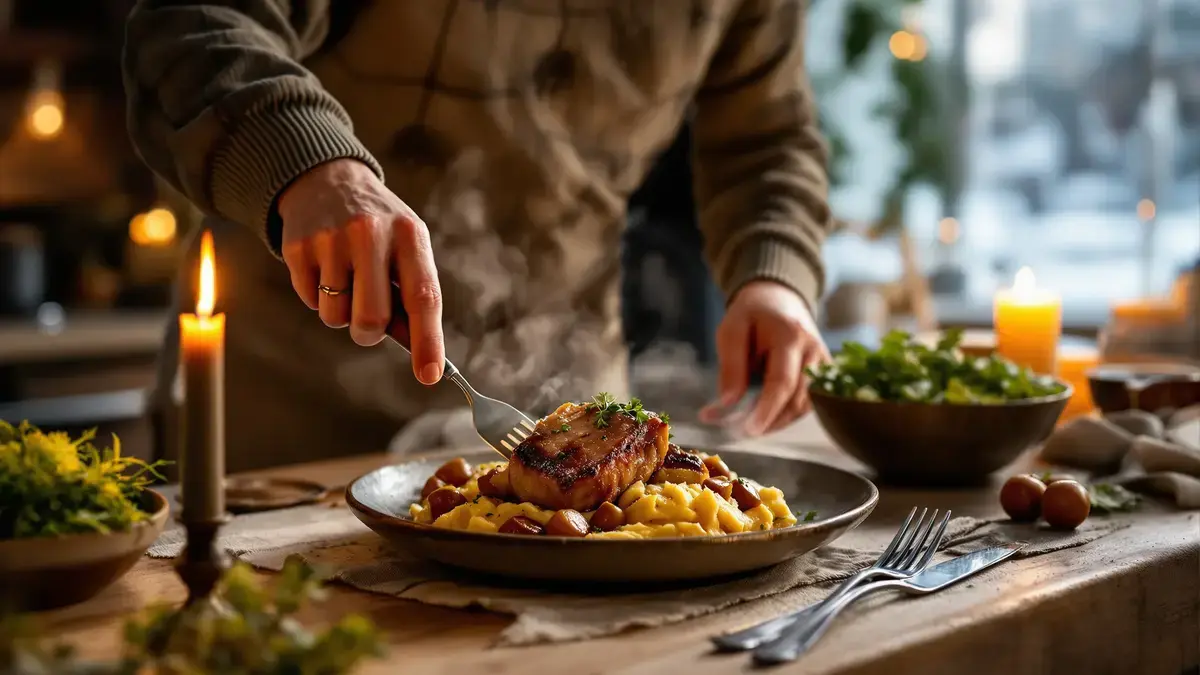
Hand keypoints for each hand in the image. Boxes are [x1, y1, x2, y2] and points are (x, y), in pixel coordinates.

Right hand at [277, 159, 444, 384]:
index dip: (428, 341)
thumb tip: (422, 354)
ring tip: (345, 279)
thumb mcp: (405, 248)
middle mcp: (370, 233)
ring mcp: (331, 239)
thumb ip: (411, 295)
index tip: (430, 375)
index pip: (422, 297)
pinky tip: (324, 267)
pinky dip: (317, 297)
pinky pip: (309, 301)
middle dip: (369, 334)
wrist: (327, 180)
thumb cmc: (379, 229)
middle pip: (371, 319)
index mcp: (409, 235)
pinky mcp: (298, 246)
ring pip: (336, 316)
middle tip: (368, 322)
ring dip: (341, 312)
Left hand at [700, 280, 829, 435]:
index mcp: (791, 335)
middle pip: (799, 399)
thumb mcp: (731, 330)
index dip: (766, 411)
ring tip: (752, 422)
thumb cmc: (751, 314)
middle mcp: (814, 350)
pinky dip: (788, 413)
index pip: (782, 382)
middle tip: (743, 431)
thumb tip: (727, 404)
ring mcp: (824, 362)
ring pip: (807, 405)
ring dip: (780, 420)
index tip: (749, 431)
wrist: (779, 298)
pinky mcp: (825, 372)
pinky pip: (810, 401)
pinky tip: (768, 414)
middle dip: (772, 421)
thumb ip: (731, 366)